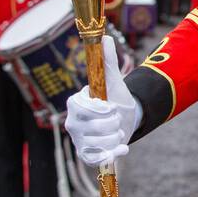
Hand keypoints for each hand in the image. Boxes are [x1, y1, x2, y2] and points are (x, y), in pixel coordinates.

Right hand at [64, 37, 141, 167]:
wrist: (125, 117)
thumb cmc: (115, 97)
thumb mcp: (114, 80)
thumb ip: (108, 61)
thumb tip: (105, 37)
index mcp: (75, 103)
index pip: (86, 109)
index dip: (102, 110)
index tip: (112, 107)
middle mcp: (72, 122)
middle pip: (94, 128)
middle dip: (113, 124)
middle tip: (116, 119)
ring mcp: (78, 139)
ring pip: (99, 144)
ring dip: (116, 137)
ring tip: (118, 131)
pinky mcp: (86, 154)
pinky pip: (97, 159)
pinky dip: (112, 155)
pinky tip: (123, 149)